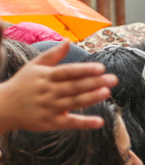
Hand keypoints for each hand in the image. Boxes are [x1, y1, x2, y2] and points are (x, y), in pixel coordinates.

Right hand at [0, 41, 118, 132]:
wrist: (3, 107)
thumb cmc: (23, 84)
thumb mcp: (34, 66)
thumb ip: (53, 55)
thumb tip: (68, 40)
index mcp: (46, 76)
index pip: (67, 71)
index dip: (84, 70)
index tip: (101, 67)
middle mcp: (48, 91)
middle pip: (74, 86)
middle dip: (94, 82)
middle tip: (113, 79)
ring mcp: (50, 108)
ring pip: (74, 102)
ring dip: (91, 98)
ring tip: (107, 93)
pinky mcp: (51, 123)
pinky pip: (70, 123)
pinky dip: (85, 123)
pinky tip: (100, 122)